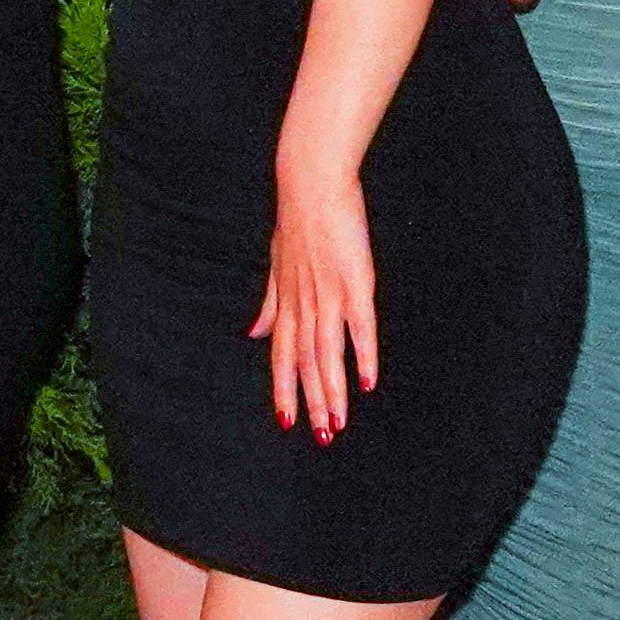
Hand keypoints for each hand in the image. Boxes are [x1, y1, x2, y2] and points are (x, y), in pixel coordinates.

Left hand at [256, 168, 378, 438]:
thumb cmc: (297, 223)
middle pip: (304, 362)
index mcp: (286, 302)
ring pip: (327, 352)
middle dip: (311, 401)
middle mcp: (303, 304)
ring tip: (338, 423)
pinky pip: (359, 325)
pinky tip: (368, 381)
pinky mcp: (355, 282)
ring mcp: (328, 294)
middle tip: (320, 436)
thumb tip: (251, 333)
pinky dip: (363, 354)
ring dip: (333, 390)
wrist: (311, 182)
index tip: (287, 420)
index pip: (281, 355)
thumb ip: (269, 305)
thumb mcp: (276, 266)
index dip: (283, 388)